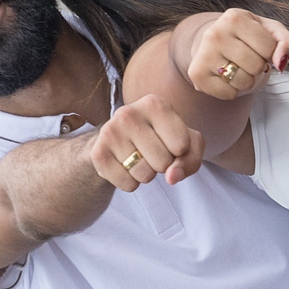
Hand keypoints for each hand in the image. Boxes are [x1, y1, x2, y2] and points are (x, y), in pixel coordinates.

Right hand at [88, 94, 204, 190]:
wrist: (117, 141)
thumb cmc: (160, 139)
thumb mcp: (186, 143)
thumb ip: (191, 159)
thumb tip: (172, 177)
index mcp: (155, 103)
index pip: (182, 146)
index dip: (179, 152)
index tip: (168, 142)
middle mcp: (129, 113)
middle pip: (164, 162)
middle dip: (162, 165)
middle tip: (150, 152)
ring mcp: (110, 132)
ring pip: (145, 175)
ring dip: (146, 174)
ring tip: (138, 158)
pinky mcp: (98, 153)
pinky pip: (128, 184)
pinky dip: (131, 183)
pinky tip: (124, 166)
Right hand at [187, 9, 288, 99]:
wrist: (214, 46)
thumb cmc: (248, 38)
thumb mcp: (271, 32)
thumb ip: (288, 43)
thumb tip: (281, 62)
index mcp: (235, 17)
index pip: (270, 47)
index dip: (269, 53)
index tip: (258, 47)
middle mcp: (215, 33)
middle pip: (256, 66)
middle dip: (258, 67)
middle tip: (246, 59)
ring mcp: (203, 54)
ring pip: (243, 82)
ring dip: (247, 80)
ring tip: (237, 68)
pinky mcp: (197, 74)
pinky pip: (229, 94)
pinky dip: (233, 91)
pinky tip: (225, 77)